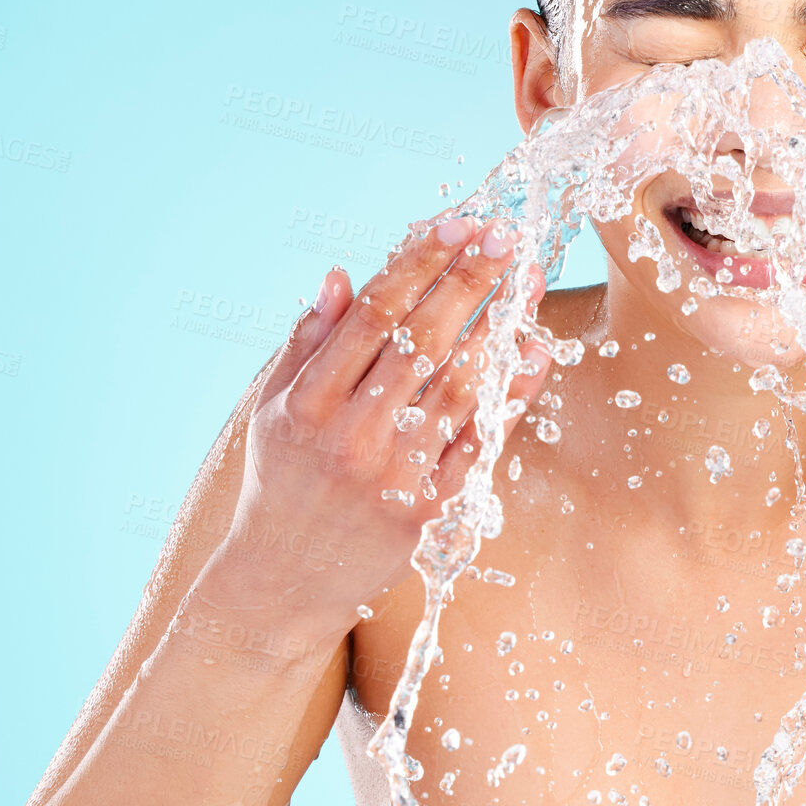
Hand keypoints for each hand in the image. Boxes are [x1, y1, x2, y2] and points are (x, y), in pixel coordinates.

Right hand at [214, 212, 551, 632]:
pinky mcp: (427, 509)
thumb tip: (341, 275)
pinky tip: (532, 352)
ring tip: (527, 281)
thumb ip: (308, 341)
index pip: (373, 314)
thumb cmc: (280, 482)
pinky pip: (479, 441)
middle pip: (422, 341)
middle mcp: (350, 435)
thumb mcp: (272, 409)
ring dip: (499, 327)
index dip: (418, 262)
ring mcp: (392, 475)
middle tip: (504, 237)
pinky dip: (509, 394)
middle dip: (468, 279)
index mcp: (307, 403)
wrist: (280, 584)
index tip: (454, 222)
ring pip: (458, 386)